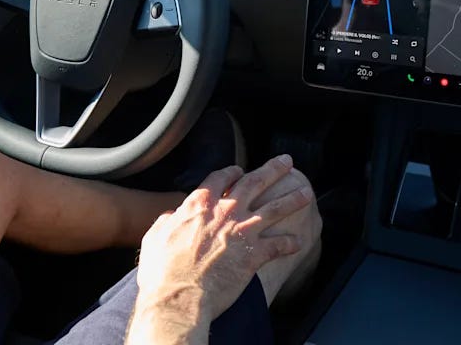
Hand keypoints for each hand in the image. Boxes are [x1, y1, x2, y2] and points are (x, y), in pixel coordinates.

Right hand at [133, 156, 312, 327]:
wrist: (179, 297)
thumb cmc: (162, 271)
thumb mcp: (154, 238)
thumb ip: (165, 222)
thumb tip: (170, 217)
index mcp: (200, 205)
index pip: (221, 177)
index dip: (232, 171)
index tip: (240, 170)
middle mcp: (225, 212)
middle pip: (255, 182)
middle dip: (273, 169)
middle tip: (286, 161)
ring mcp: (243, 231)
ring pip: (275, 208)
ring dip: (293, 199)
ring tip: (306, 192)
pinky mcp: (255, 255)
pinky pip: (279, 245)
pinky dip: (290, 243)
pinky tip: (299, 242)